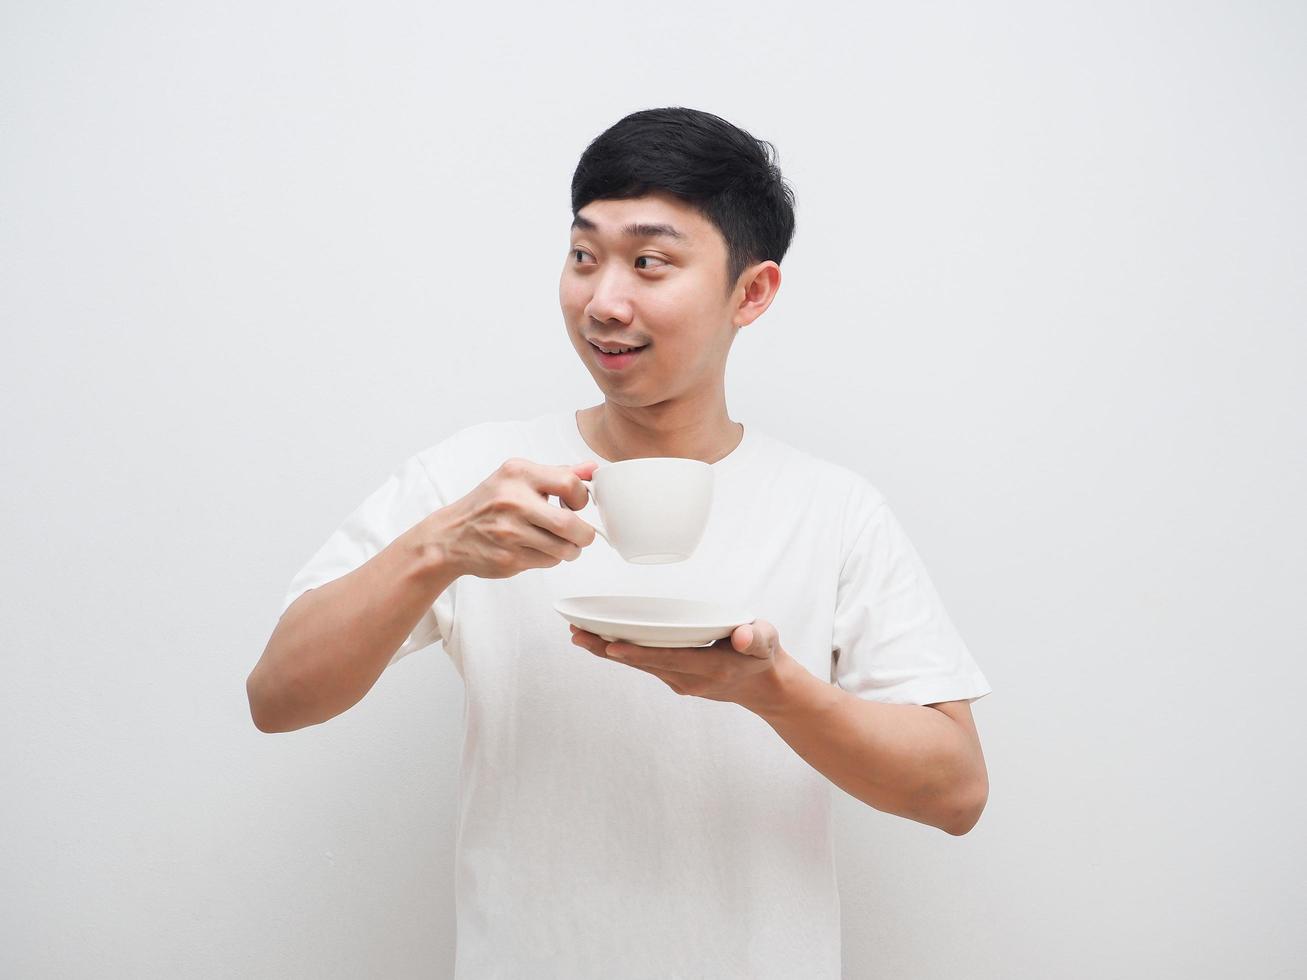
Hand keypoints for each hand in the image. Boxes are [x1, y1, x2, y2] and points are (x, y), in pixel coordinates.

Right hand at [430, 457, 599, 578]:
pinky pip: (549, 562)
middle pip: (569, 524)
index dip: (581, 498)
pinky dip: (552, 558)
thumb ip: (556, 473)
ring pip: (563, 548)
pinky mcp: (509, 557)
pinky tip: (539, 549)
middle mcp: (513, 501)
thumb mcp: (517, 478)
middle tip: (582, 534)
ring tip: (562, 543)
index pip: (570, 484)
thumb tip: (592, 469)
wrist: (451, 535)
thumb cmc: (487, 505)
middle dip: (584, 534)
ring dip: (570, 549)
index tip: (576, 504)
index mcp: (518, 474)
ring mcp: (510, 532)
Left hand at [569, 619, 788, 712]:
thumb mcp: (767, 641)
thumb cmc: (763, 656)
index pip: (669, 659)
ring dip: (608, 652)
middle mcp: (690, 680)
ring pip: (639, 666)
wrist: (764, 687)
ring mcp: (680, 682)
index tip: (612, 646)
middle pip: (643, 664)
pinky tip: (602, 643)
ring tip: (579, 636)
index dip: (640, 654)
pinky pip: (644, 667)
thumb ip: (757, 637)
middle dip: (608, 650)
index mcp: (710, 668)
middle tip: (577, 635)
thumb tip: (743, 635)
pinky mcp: (675, 680)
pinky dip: (622, 654)